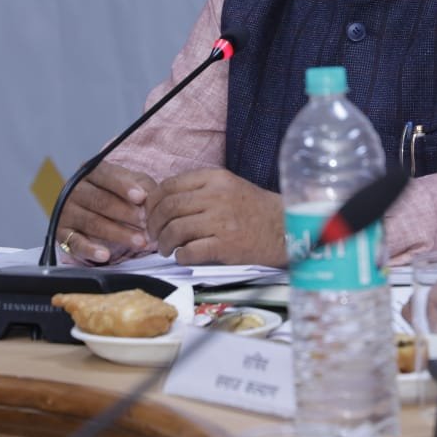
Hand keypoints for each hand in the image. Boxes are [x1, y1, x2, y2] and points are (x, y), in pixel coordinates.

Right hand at [55, 161, 157, 263]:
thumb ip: (143, 187)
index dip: (124, 186)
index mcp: (92, 172)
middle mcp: (76, 190)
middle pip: (100, 201)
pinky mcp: (63, 233)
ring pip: (92, 222)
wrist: (95, 210)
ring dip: (118, 233)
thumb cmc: (119, 194)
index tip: (141, 197)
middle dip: (125, 213)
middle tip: (146, 222)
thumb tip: (150, 199)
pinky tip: (105, 255)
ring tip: (139, 241)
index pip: (106, 176)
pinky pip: (75, 243)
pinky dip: (90, 250)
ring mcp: (68, 211)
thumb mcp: (133, 183)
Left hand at [145, 169, 286, 265]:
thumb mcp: (229, 186)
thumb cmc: (255, 209)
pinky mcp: (225, 245)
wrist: (285, 228)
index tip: (151, 214)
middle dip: (154, 224)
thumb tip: (164, 202)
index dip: (154, 202)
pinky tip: (183, 257)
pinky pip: (190, 251)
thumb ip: (200, 190)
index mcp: (215, 178)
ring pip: (175, 230)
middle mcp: (216, 196)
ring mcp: (221, 221)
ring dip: (164, 243)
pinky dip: (181, 256)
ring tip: (167, 249)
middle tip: (154, 235)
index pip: (169, 186)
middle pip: (168, 208)